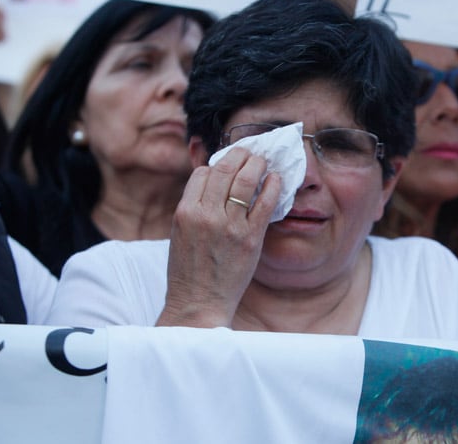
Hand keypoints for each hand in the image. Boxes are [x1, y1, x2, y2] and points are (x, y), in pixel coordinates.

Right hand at [156, 147, 281, 326]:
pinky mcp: (250, 238)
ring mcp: (229, 226)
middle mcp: (205, 215)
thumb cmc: (188, 272)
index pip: (203, 173)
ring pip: (245, 180)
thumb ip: (195, 209)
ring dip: (257, 164)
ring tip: (263, 161)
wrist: (199, 303)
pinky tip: (276, 179)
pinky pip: (265, 202)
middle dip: (239, 155)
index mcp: (185, 212)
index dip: (217, 166)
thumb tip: (213, 186)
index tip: (228, 166)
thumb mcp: (181, 234)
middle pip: (224, 170)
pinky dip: (272, 186)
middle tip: (249, 152)